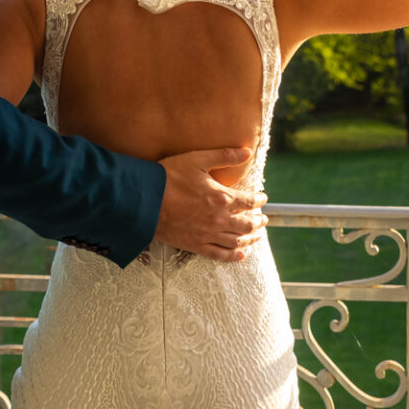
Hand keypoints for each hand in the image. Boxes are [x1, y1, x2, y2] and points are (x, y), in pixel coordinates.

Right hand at [153, 147, 267, 261]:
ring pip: (237, 241)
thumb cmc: (169, 177)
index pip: (249, 201)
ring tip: (257, 236)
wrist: (145, 200)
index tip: (262, 198)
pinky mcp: (195, 245)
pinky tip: (240, 255)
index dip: (259, 199)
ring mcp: (208, 235)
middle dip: (258, 221)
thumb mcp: (198, 159)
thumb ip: (224, 156)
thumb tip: (247, 151)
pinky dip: (233, 256)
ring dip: (251, 239)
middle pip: (247, 224)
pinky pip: (219, 254)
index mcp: (221, 198)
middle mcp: (219, 219)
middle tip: (263, 219)